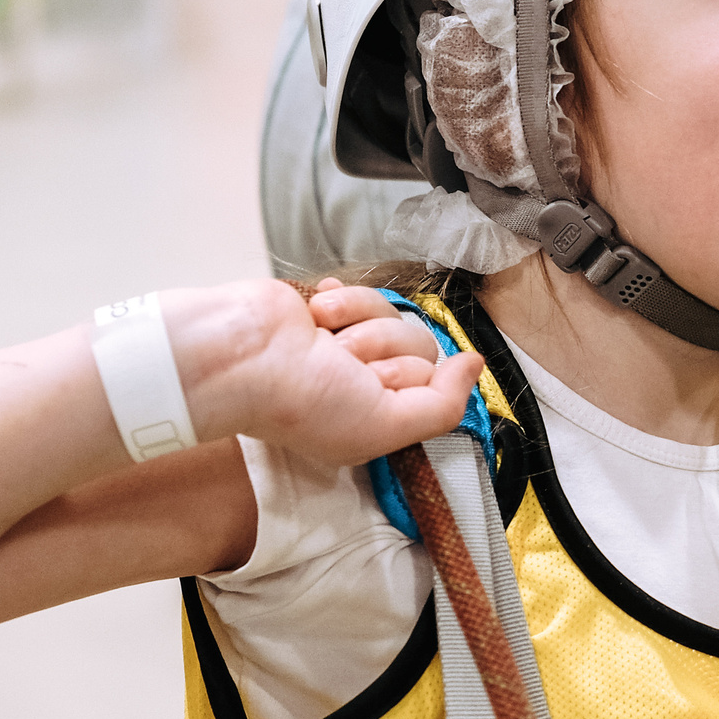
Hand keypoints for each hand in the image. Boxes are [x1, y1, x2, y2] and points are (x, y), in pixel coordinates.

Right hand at [153, 279, 479, 467]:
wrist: (244, 354)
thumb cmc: (303, 401)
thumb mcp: (386, 424)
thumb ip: (444, 405)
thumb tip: (474, 366)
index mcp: (377, 421)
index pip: (432, 388)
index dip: (405, 381)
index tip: (371, 388)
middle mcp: (365, 386)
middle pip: (419, 348)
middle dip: (380, 351)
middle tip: (342, 365)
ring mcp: (348, 347)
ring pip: (396, 318)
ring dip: (359, 326)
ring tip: (322, 339)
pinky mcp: (333, 311)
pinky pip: (368, 294)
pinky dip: (343, 303)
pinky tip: (316, 313)